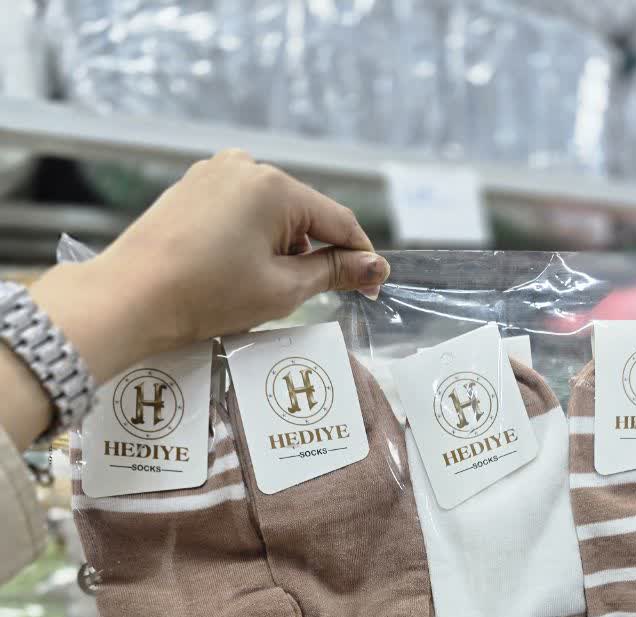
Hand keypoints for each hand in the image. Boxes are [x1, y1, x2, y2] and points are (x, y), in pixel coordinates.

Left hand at [29, 150, 388, 387]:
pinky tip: (239, 274)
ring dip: (283, 249)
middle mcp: (245, 167)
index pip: (337, 221)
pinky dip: (252, 242)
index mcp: (273, 186)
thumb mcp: (282, 289)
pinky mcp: (191, 189)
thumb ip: (332, 272)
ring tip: (267, 291)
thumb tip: (372, 266)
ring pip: (271, 215)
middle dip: (316, 254)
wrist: (131, 298)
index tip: (373, 287)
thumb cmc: (206, 295)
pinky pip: (240, 213)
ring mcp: (213, 174)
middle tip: (317, 299)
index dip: (360, 257)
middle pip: (304, 215)